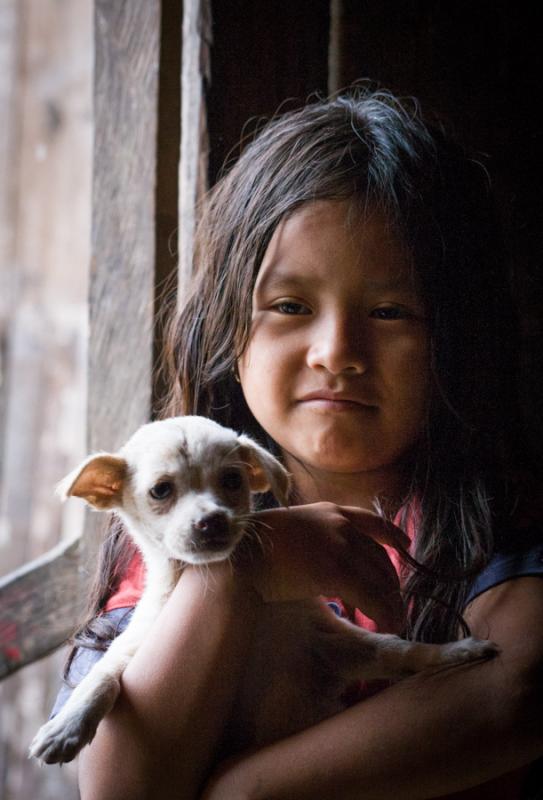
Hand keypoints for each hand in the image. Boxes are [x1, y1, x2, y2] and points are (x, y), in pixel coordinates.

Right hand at [236, 502, 407, 631]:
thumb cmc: (256, 548)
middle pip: (380, 557)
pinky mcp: (335, 571)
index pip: (371, 521)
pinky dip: (383, 612)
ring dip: (391, 603)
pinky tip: (387, 625)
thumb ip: (314, 540)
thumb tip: (324, 563)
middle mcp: (339, 525)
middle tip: (395, 605)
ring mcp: (338, 546)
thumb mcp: (292, 531)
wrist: (240, 554)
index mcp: (328, 512)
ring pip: (380, 578)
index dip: (392, 534)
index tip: (405, 544)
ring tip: (395, 620)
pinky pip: (370, 596)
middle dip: (391, 583)